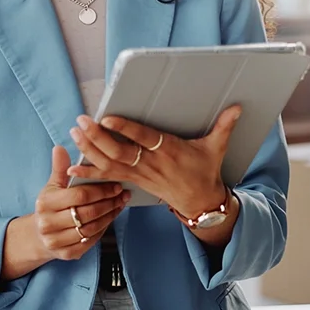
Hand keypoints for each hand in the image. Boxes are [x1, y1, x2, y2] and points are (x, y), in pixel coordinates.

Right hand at [33, 145, 128, 260]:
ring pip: (92, 228)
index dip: (100, 190)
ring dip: (110, 215)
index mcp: (45, 204)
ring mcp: (57, 241)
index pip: (79, 196)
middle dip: (109, 202)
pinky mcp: (68, 254)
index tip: (115, 184)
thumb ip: (59, 168)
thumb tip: (59, 148)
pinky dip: (104, 229)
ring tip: (120, 204)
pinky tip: (111, 217)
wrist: (39, 235)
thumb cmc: (50, 206)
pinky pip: (91, 241)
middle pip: (88, 213)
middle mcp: (48, 224)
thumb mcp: (52, 186)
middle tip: (122, 194)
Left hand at [66, 105, 240, 218]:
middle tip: (81, 121)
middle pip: (120, 151)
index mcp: (169, 151)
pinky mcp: (134, 181)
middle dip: (98, 137)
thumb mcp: (216, 148)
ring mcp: (140, 174)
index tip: (108, 118)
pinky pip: (108, 178)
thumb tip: (237, 107)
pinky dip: (90, 174)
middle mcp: (151, 163)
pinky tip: (72, 170)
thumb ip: (224, 126)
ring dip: (90, 150)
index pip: (144, 138)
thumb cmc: (205, 171)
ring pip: (110, 163)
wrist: (200, 202)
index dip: (126, 129)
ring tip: (74, 133)